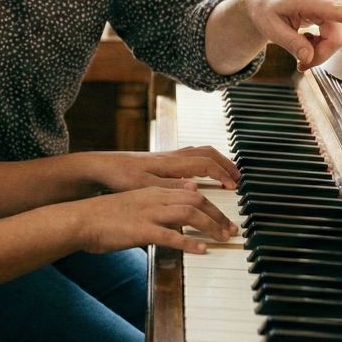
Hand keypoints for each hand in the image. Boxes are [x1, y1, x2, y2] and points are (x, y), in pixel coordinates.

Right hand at [75, 185, 234, 251]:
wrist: (79, 220)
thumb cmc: (102, 217)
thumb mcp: (132, 206)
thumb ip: (153, 208)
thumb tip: (170, 219)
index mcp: (152, 191)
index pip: (191, 192)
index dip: (211, 204)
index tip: (223, 216)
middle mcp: (154, 198)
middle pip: (196, 200)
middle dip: (218, 214)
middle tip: (232, 229)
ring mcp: (148, 213)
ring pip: (189, 214)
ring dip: (211, 226)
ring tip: (223, 238)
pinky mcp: (141, 230)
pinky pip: (171, 235)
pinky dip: (190, 242)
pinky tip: (202, 249)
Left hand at [90, 147, 239, 191]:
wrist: (102, 166)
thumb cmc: (120, 177)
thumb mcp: (144, 186)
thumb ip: (170, 188)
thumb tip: (196, 189)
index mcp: (171, 163)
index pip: (205, 164)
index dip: (222, 174)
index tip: (233, 186)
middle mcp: (172, 156)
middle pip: (207, 153)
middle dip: (226, 164)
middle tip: (239, 178)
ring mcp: (167, 155)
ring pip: (200, 152)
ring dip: (217, 161)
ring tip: (227, 173)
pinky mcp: (161, 159)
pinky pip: (191, 155)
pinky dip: (204, 160)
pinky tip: (203, 171)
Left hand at [241, 0, 341, 69]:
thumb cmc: (265, 11)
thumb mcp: (270, 29)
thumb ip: (290, 44)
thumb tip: (309, 58)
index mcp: (309, 0)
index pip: (338, 12)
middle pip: (336, 39)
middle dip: (320, 56)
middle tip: (300, 64)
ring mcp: (331, 3)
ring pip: (337, 40)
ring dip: (320, 51)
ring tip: (300, 52)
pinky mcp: (333, 10)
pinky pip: (335, 35)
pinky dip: (322, 44)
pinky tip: (307, 40)